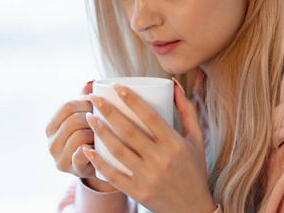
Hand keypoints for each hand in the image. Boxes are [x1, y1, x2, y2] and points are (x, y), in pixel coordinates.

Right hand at [46, 81, 115, 191]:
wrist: (99, 167)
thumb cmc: (92, 137)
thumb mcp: (86, 118)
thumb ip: (85, 99)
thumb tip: (91, 81)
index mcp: (51, 127)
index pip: (67, 106)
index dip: (86, 102)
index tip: (100, 103)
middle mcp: (51, 143)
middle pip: (73, 119)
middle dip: (93, 117)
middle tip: (106, 118)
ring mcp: (59, 157)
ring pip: (79, 135)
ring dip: (95, 132)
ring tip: (105, 132)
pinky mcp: (72, 169)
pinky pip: (80, 153)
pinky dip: (91, 148)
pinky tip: (99, 145)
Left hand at [83, 80, 215, 212]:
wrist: (192, 208)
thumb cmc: (193, 168)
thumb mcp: (196, 138)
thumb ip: (186, 109)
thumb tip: (173, 83)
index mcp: (175, 144)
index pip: (150, 115)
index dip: (131, 98)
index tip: (116, 86)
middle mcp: (161, 159)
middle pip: (129, 130)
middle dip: (108, 111)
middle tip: (94, 97)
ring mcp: (148, 177)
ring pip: (118, 150)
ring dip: (100, 132)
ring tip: (89, 117)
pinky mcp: (138, 192)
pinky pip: (114, 176)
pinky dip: (98, 163)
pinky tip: (87, 150)